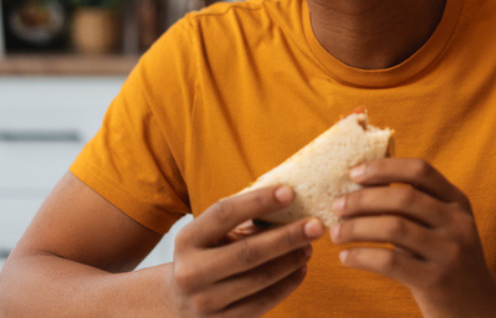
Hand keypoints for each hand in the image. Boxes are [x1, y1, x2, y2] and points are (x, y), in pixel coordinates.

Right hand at [169, 186, 324, 316]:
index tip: (290, 192)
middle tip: (317, 225)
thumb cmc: (207, 254)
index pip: (224, 214)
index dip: (258, 201)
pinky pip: (264, 302)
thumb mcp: (213, 234)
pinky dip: (288, 283)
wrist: (178, 302)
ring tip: (309, 245)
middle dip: (288, 236)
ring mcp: (205, 302)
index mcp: (187, 239)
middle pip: (248, 252)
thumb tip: (291, 200)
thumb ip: (244, 218)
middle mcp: (191, 272)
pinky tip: (301, 268)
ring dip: (292, 260)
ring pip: (260, 278)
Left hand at [330, 159, 495, 317]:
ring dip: (356, 228)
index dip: (384, 168)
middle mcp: (457, 223)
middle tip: (336, 206)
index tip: (354, 173)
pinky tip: (346, 258)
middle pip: (402, 199)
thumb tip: (361, 186)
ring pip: (393, 228)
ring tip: (336, 232)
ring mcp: (449, 252)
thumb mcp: (444, 227)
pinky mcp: (435, 281)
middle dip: (362, 199)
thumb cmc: (447, 261)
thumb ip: (417, 207)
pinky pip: (389, 262)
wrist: (481, 308)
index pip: (420, 171)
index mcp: (457, 202)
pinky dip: (361, 257)